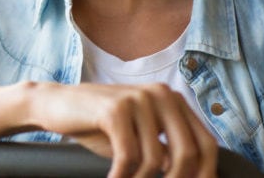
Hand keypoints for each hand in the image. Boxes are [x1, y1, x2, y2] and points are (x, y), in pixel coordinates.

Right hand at [28, 82, 216, 177]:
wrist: (56, 104)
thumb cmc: (100, 125)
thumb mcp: (141, 139)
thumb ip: (168, 152)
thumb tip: (195, 177)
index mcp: (173, 100)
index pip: (207, 143)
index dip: (206, 174)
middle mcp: (161, 94)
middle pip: (189, 153)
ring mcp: (138, 98)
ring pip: (155, 159)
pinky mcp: (116, 109)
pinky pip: (129, 156)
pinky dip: (122, 176)